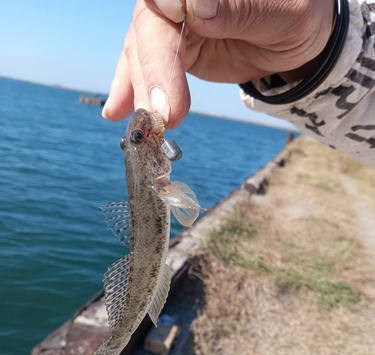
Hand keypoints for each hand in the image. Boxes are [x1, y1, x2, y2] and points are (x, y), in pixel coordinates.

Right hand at [103, 0, 334, 127]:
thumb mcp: (282, 11)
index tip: (181, 30)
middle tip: (160, 114)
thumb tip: (198, 8)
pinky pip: (145, 67)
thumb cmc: (296, 15)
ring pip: (142, 50)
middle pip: (151, 26)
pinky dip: (131, 90)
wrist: (296, 41)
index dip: (168, 12)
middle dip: (152, 71)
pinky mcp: (172, 49)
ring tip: (142, 125)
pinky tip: (117, 112)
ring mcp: (172, 22)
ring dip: (140, 90)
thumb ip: (239, 8)